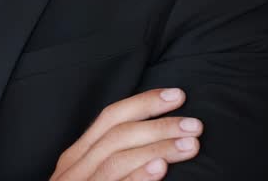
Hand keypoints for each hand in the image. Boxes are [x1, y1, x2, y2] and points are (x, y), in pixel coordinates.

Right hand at [50, 88, 202, 180]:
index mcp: (77, 157)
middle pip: (116, 134)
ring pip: (116, 158)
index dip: (144, 102)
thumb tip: (157, 142)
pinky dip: (137, 177)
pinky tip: (160, 170)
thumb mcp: (93, 178)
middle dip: (158, 124)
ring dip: (157, 147)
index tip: (177, 95)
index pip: (110, 117)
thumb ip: (116, 160)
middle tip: (194, 124)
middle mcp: (73, 169)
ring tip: (190, 144)